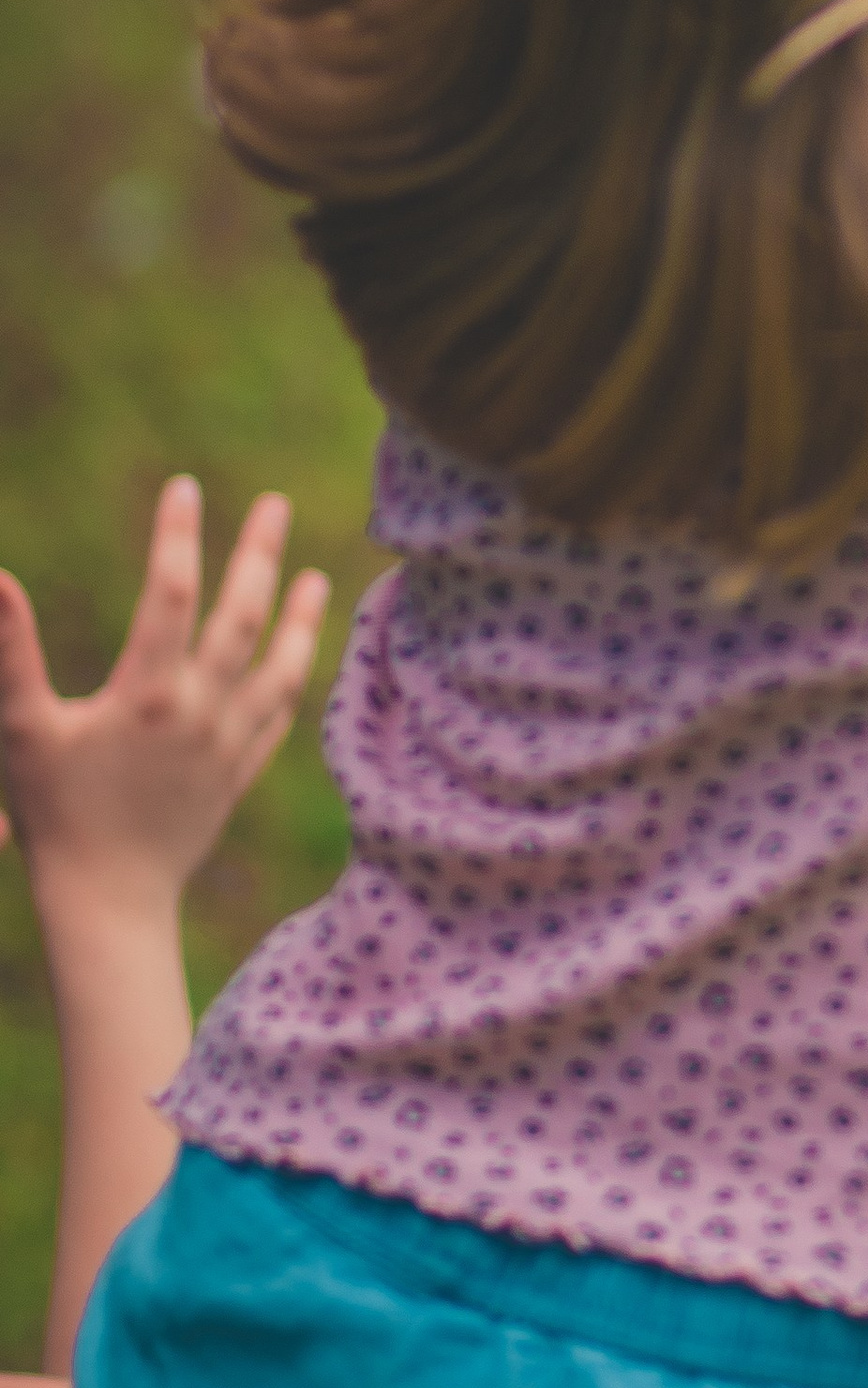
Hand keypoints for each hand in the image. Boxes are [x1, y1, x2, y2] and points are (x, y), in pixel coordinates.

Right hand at [0, 479, 330, 934]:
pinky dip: (295, 679)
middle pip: (242, 616)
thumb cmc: (52, 813)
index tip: (184, 487)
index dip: (177, 535)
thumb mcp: (21, 729)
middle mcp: (201, 711)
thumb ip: (12, 651)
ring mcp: (229, 744)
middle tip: (277, 503)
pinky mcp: (240, 775)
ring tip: (316, 577)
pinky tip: (303, 655)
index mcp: (148, 693)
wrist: (106, 900)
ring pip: (280, 666)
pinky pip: (280, 717)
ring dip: (301, 618)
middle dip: (259, 555)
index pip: (171, 592)